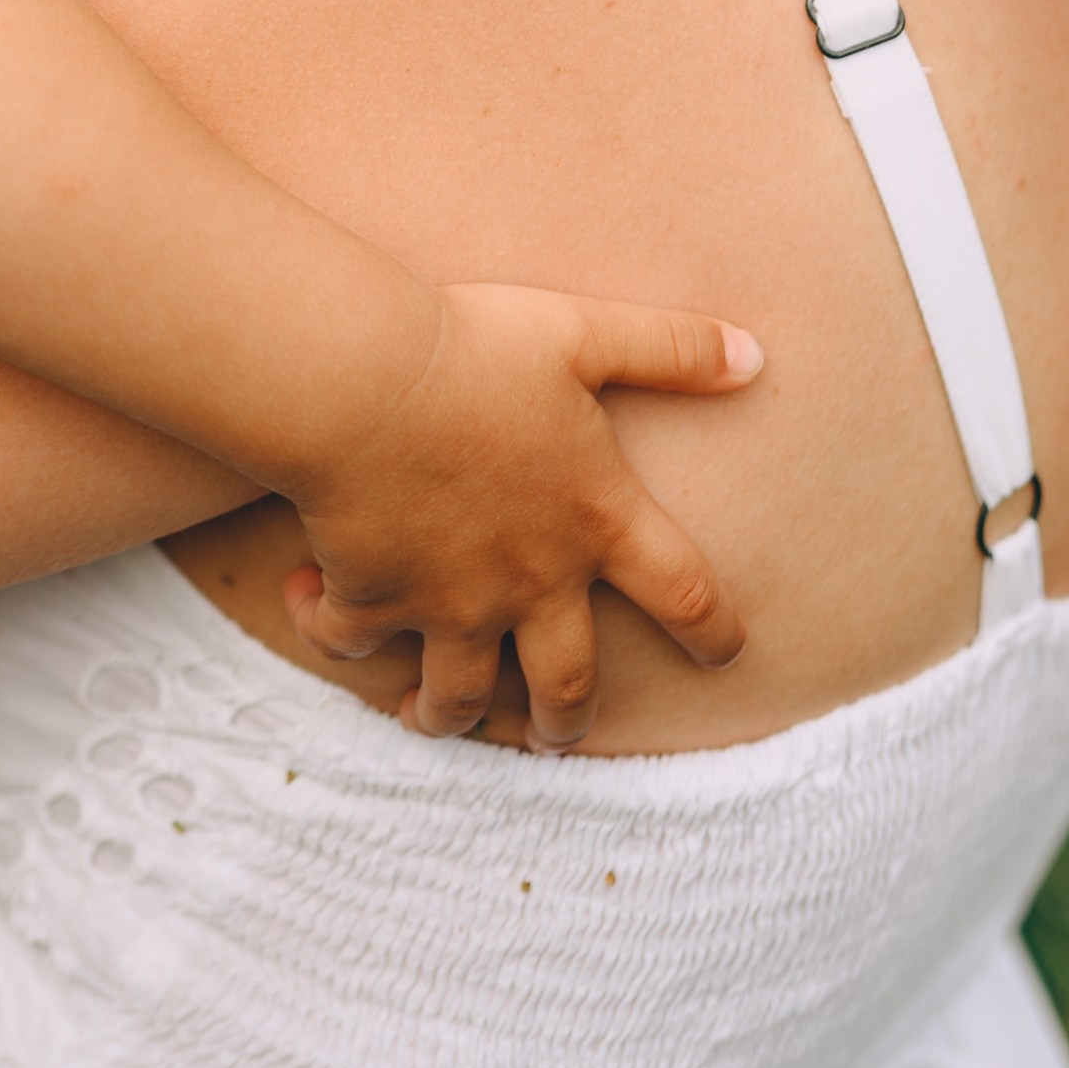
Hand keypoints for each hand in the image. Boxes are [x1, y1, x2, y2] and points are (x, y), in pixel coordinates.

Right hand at [279, 282, 760, 748]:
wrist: (365, 382)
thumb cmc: (482, 349)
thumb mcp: (589, 334)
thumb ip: (674, 349)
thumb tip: (756, 355)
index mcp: (595, 518)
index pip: (682, 592)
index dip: (712, 629)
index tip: (726, 654)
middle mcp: (530, 580)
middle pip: (566, 684)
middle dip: (567, 720)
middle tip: (560, 733)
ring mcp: (450, 604)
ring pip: (459, 698)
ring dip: (448, 712)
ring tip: (432, 711)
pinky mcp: (371, 601)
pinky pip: (349, 643)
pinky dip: (331, 631)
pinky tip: (312, 604)